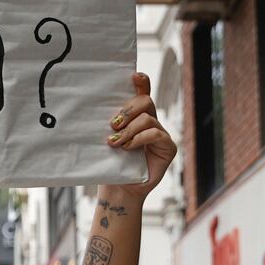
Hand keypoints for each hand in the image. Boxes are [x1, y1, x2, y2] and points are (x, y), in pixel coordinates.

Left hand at [98, 73, 177, 204]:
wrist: (118, 188)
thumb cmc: (111, 163)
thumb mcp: (107, 139)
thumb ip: (111, 124)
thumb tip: (96, 106)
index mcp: (136, 117)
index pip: (142, 93)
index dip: (141, 82)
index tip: (133, 75)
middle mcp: (151, 122)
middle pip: (145, 101)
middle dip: (127, 110)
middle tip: (112, 125)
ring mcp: (161, 134)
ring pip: (148, 118)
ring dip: (129, 129)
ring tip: (115, 142)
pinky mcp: (168, 148)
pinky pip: (156, 134)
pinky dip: (139, 139)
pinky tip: (128, 148)